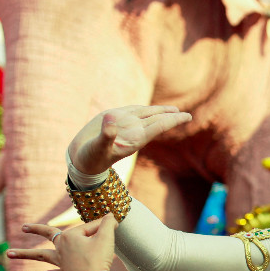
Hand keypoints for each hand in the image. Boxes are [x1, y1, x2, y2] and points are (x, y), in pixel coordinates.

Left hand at [8, 215, 118, 270]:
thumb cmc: (99, 259)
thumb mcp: (107, 237)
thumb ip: (108, 223)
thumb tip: (111, 216)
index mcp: (70, 236)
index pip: (88, 227)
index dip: (102, 228)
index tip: (112, 231)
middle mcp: (61, 247)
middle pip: (48, 234)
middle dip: (36, 230)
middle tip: (23, 227)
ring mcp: (60, 262)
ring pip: (40, 256)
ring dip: (24, 254)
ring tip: (8, 254)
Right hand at [68, 105, 191, 175]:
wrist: (81, 160)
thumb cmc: (91, 158)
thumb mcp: (97, 147)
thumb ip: (106, 135)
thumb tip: (111, 117)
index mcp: (134, 139)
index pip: (159, 126)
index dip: (174, 120)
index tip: (189, 117)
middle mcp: (132, 132)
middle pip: (157, 120)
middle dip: (172, 117)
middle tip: (187, 115)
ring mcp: (124, 126)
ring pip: (146, 115)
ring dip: (160, 112)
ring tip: (174, 110)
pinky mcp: (114, 121)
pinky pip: (131, 112)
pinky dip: (142, 109)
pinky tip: (148, 109)